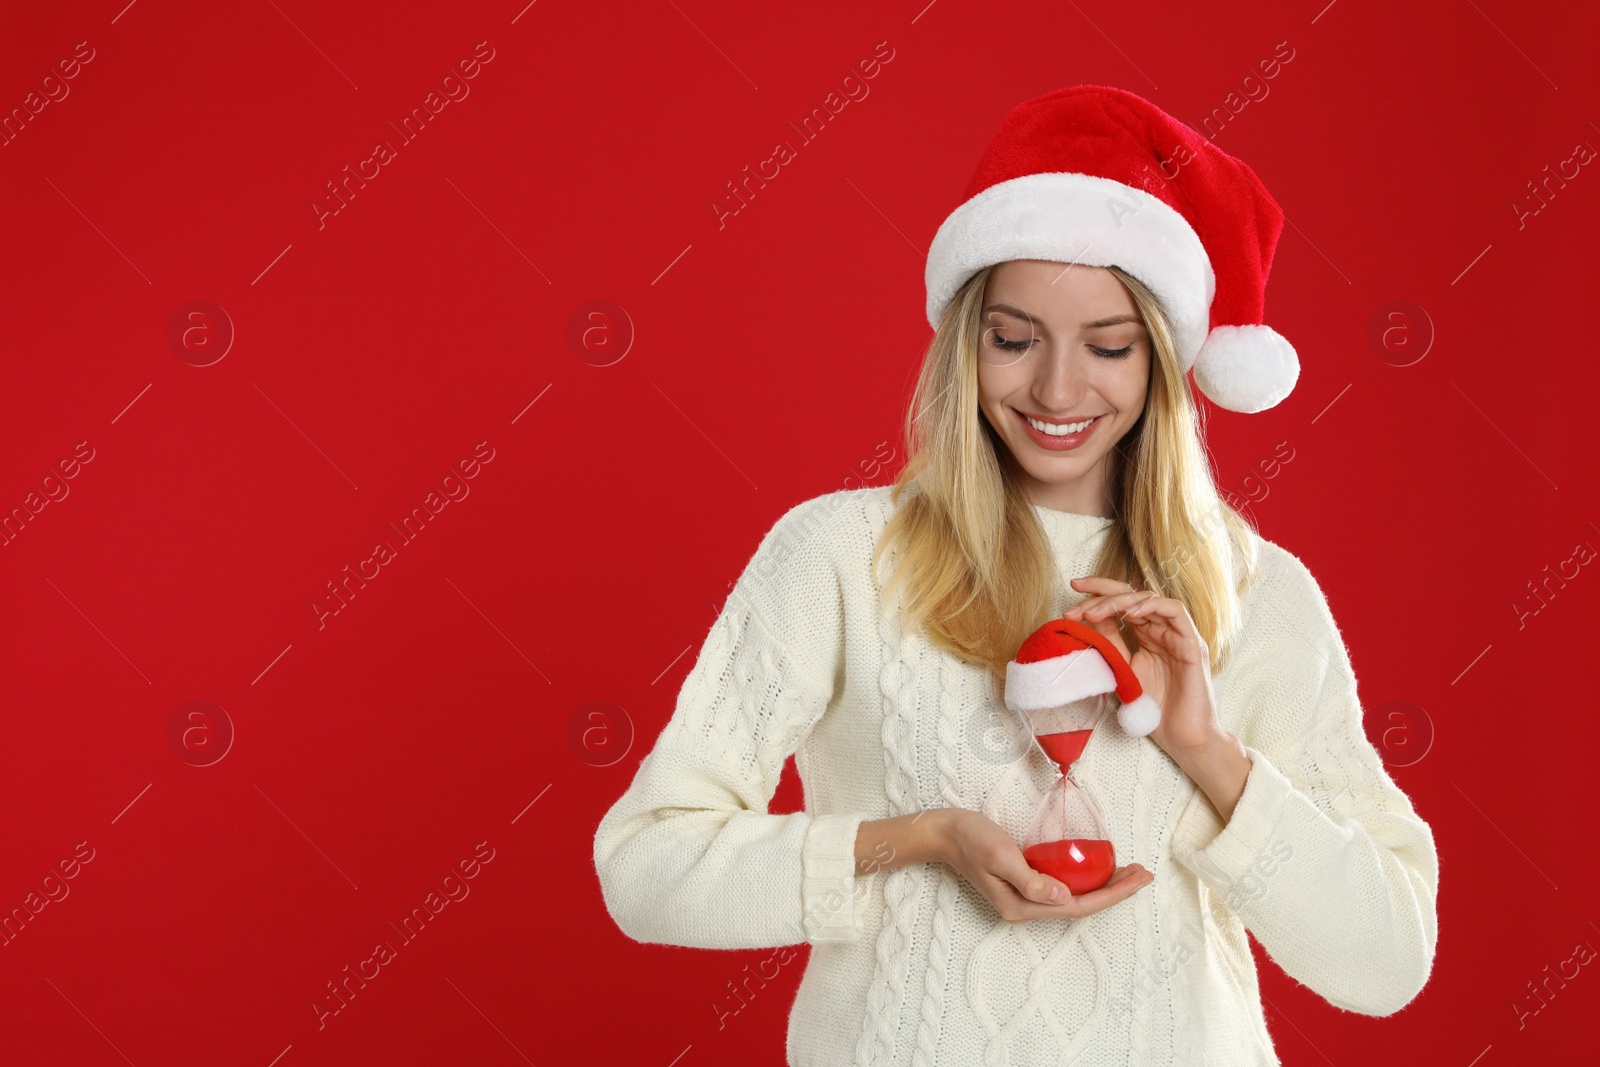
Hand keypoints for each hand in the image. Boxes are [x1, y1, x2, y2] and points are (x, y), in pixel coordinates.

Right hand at [933, 809, 1151, 921]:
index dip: (1112, 894)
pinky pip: (1063, 886)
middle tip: (1144, 873)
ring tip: (1129, 872)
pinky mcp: (1024, 883)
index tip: (1138, 879)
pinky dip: (1085, 878)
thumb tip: (1064, 898)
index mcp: (1022, 906)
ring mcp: (1024, 897)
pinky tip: (1096, 868)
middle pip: (1081, 904)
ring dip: (1103, 885)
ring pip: (1074, 896)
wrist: (945, 833)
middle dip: (1115, 891)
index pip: (1078, 906)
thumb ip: (1031, 880)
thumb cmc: (971, 839)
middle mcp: (1026, 907)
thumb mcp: (1000, 856)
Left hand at [1062, 576, 1222, 756]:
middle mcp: (1163, 630)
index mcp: (1148, 635)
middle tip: (1076, 598)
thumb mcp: (1123, 670)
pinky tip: (1128, 613)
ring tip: (1094, 611)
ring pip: (1150, 599)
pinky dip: (1150, 606)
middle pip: (1133, 595)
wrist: (1182, 738)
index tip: (1071, 594)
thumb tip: (1087, 619)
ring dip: (1119, 600)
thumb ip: (1111, 644)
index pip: (1122, 604)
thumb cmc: (1154, 710)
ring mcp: (1179, 635)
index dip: (1097, 594)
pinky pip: (1175, 612)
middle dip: (1101, 592)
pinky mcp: (1192, 643)